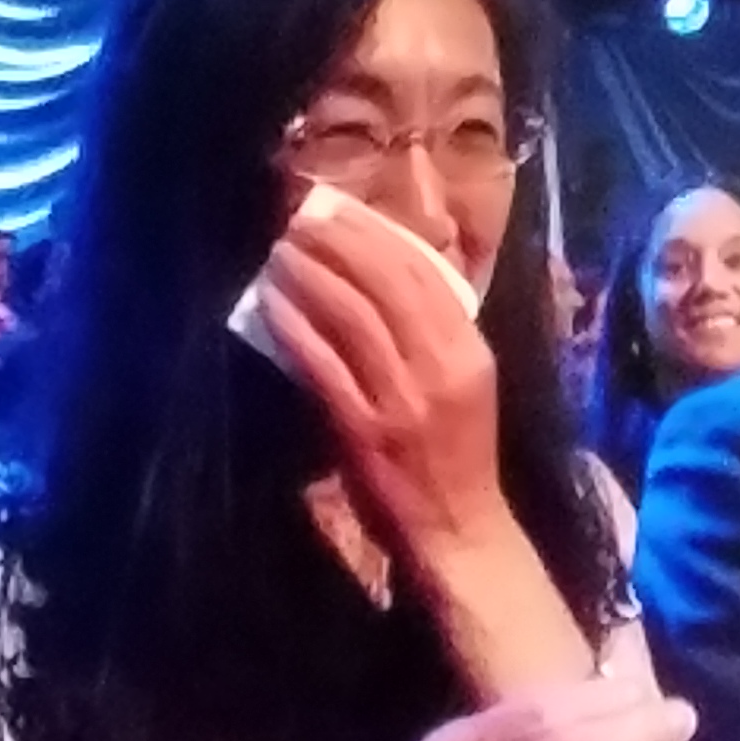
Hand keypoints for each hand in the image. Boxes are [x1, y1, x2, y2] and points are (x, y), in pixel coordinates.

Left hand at [258, 192, 505, 562]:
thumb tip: (382, 273)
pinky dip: (294, 327)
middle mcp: (439, 367)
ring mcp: (400, 398)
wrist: (458, 529)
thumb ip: (433, 332)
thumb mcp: (463, 381)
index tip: (340, 211)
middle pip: (385, 284)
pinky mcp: (363, 429)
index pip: (422, 273)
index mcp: (469, 350)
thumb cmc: (457, 453)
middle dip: (339, 243)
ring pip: (350, 316)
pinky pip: (322, 363)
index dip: (375, 234)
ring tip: (281, 253)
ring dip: (310, 276)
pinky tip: (271, 305)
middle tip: (300, 221)